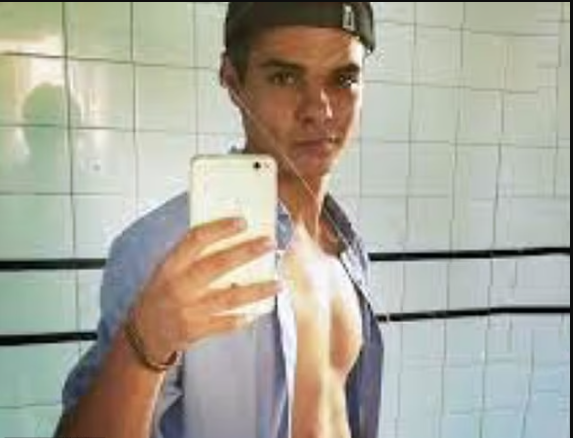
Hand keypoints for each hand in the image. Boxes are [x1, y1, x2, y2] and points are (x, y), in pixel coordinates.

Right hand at [131, 218, 278, 362]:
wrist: (143, 334)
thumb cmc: (161, 294)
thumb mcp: (167, 270)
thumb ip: (191, 256)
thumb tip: (229, 236)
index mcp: (170, 266)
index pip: (195, 240)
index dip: (219, 229)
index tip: (242, 221)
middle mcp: (179, 286)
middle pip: (217, 265)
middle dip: (246, 252)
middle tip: (269, 243)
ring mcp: (188, 310)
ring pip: (229, 298)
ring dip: (257, 290)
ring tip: (279, 283)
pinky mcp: (196, 331)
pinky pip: (227, 323)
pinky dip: (244, 317)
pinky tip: (260, 310)